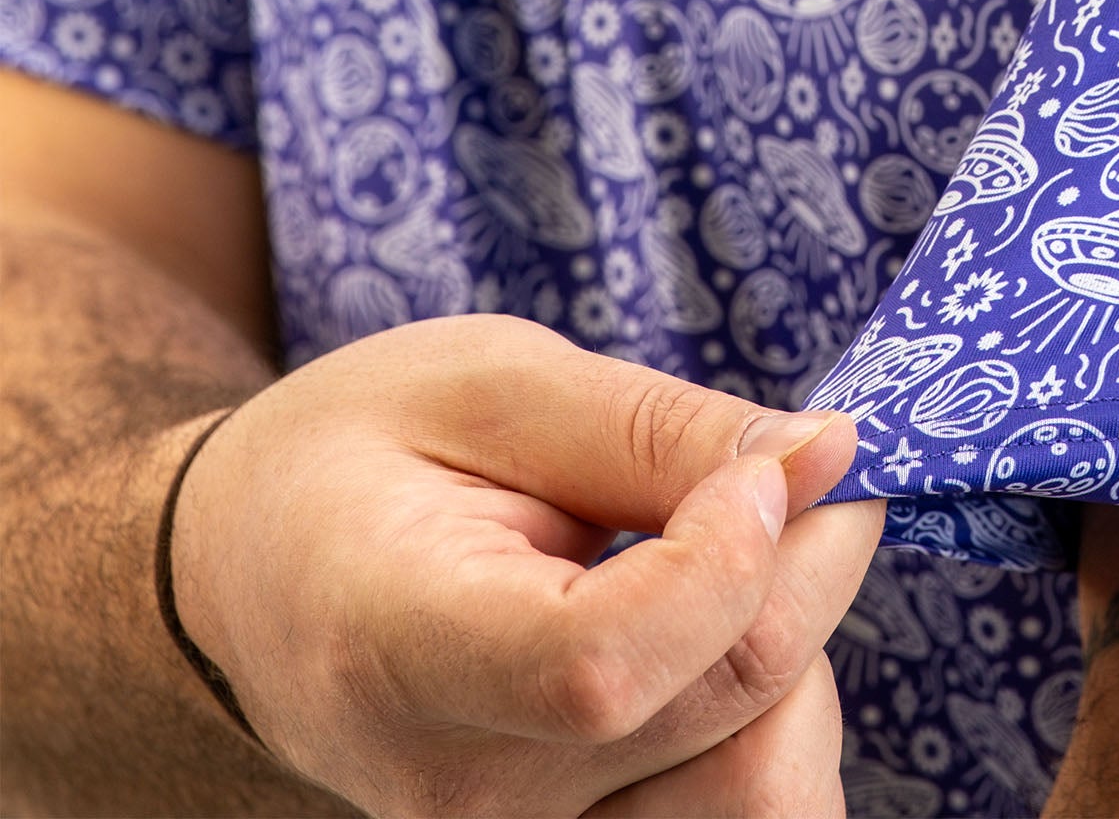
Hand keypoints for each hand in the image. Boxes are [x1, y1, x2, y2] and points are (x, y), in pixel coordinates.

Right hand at [166, 314, 883, 818]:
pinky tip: (728, 641)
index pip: (600, 667)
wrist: (251, 583)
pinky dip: (777, 723)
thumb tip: (826, 455)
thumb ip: (658, 427)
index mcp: (401, 650)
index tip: (773, 461)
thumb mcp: (490, 382)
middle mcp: (460, 799)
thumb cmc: (361, 458)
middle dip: (811, 564)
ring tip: (739, 561)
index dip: (726, 559)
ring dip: (803, 655)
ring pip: (765, 792)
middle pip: (724, 712)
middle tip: (795, 469)